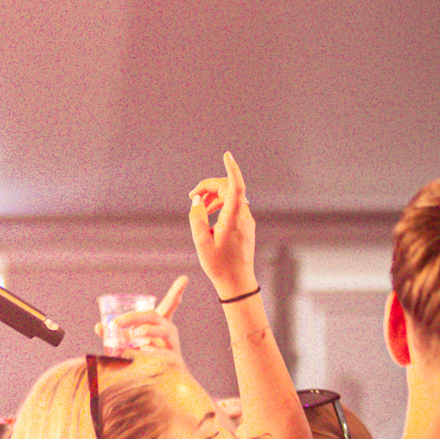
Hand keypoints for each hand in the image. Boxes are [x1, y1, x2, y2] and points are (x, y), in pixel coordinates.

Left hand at [97, 274, 186, 353]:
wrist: (164, 378)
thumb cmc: (147, 356)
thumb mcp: (131, 342)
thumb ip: (116, 333)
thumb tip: (98, 326)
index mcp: (160, 322)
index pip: (170, 303)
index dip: (177, 291)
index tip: (184, 278)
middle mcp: (168, 329)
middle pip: (153, 316)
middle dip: (134, 317)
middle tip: (116, 323)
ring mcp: (172, 342)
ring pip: (162, 331)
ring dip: (145, 331)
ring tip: (132, 336)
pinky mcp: (173, 357)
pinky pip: (162, 352)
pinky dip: (151, 352)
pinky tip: (143, 352)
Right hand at [190, 150, 256, 299]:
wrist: (238, 282)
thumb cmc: (219, 266)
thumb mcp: (201, 243)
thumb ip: (196, 219)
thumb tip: (197, 202)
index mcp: (233, 218)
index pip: (235, 187)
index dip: (231, 169)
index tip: (226, 155)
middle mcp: (243, 216)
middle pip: (229, 189)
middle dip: (210, 186)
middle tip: (192, 196)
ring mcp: (247, 221)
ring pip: (232, 197)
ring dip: (214, 196)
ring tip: (199, 207)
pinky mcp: (246, 226)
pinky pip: (234, 206)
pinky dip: (220, 204)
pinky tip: (209, 215)